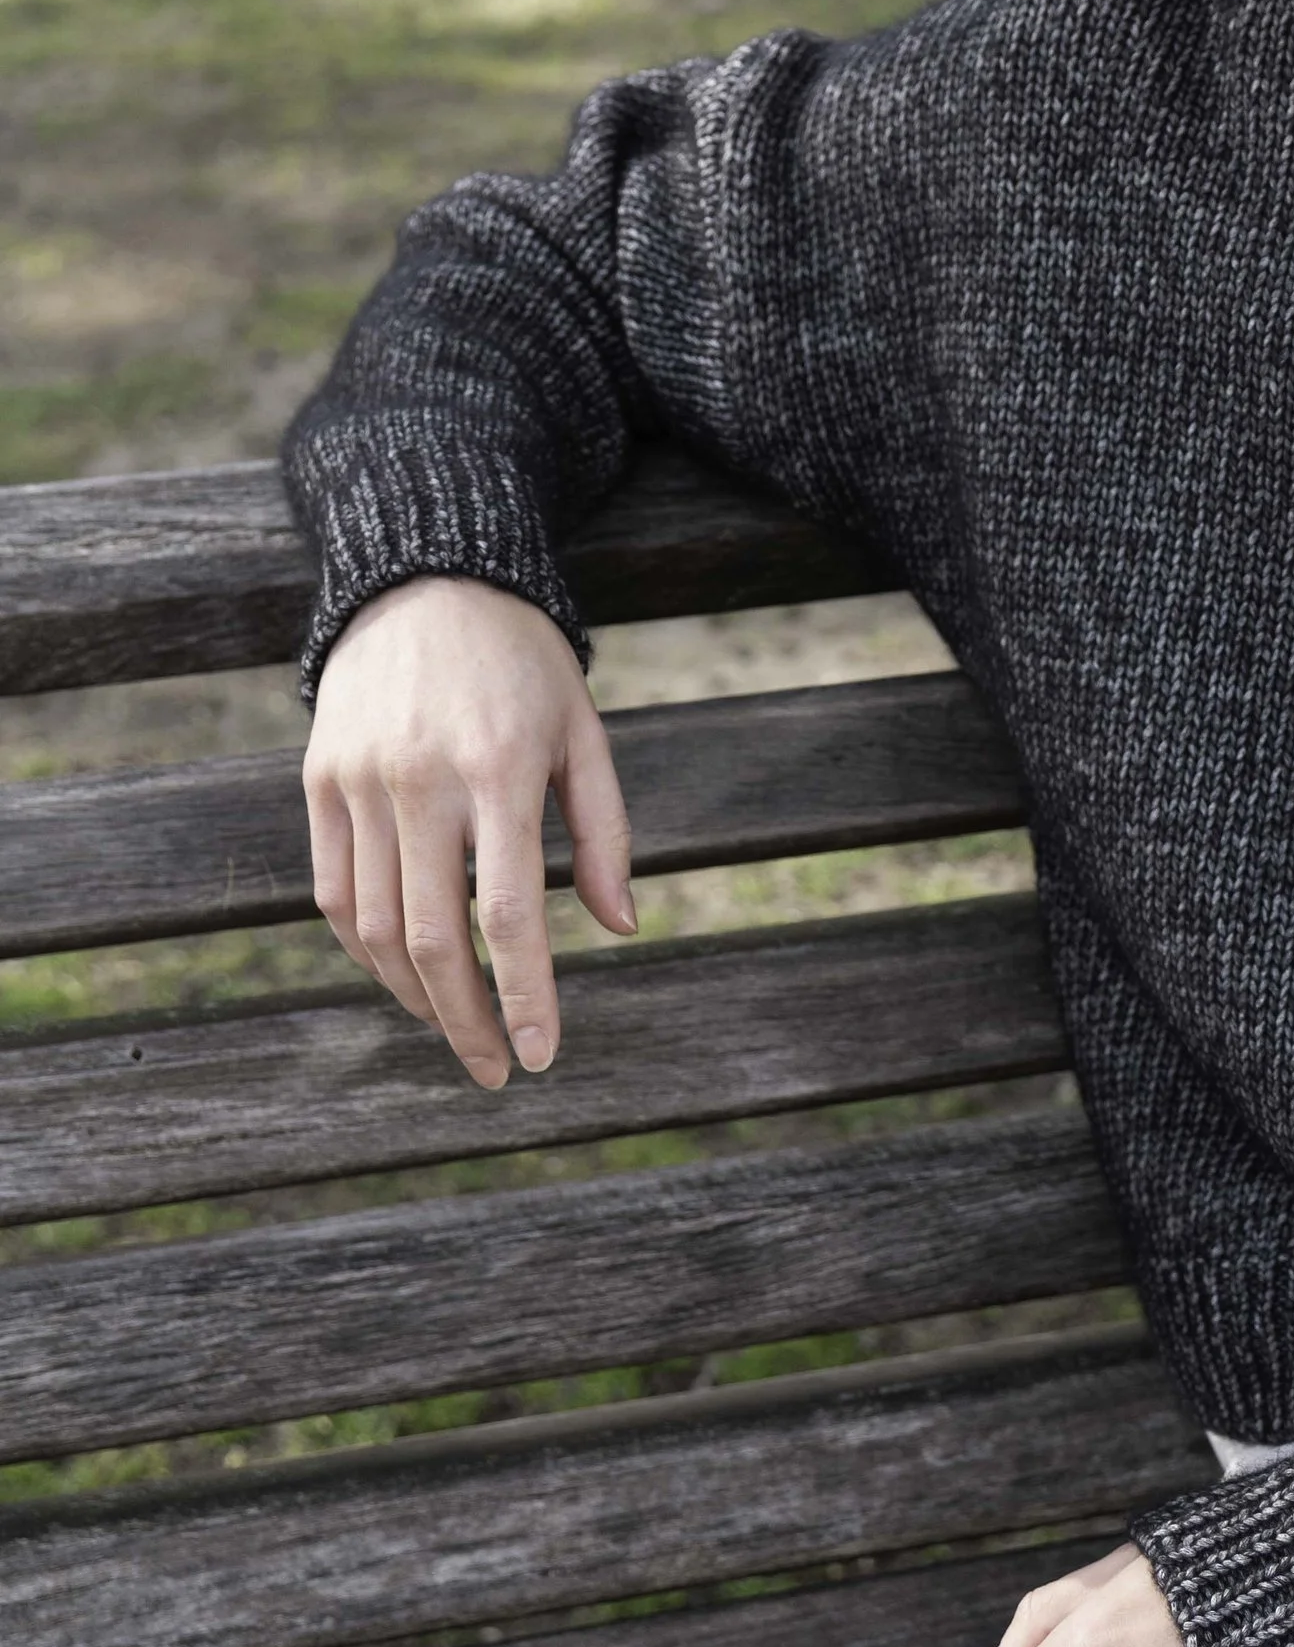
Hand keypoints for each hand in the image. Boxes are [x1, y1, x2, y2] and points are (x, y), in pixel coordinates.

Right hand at [303, 577, 634, 1087]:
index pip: (509, 914)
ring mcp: (359, 781)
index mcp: (499, 769)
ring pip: (373, 927)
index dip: (525, 995)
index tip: (541, 1055)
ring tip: (456, 1028)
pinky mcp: (319, 781)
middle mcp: (420, 780)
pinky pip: (333, 892)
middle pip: (432, 937)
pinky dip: (364, 949)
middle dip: (467, 1020)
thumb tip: (622, 928)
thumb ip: (605, 833)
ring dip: (414, 995)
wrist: (426, 578)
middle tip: (497, 1068)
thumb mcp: (583, 734)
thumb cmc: (522, 664)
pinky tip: (403, 975)